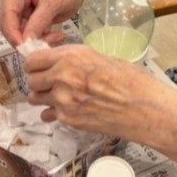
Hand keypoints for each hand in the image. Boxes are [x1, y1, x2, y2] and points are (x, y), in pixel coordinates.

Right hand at [0, 0, 87, 45]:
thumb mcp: (54, 4)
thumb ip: (38, 22)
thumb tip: (25, 41)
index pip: (7, 11)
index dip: (12, 31)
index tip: (22, 46)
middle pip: (8, 22)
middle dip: (23, 37)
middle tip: (39, 47)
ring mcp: (19, 4)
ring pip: (17, 30)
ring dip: (34, 38)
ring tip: (55, 38)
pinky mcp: (26, 14)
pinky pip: (28, 31)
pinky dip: (40, 37)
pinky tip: (56, 36)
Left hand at [24, 45, 169, 139]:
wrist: (145, 109)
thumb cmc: (133, 81)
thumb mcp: (103, 59)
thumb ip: (77, 61)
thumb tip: (62, 64)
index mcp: (72, 56)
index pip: (33, 59)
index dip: (37, 64)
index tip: (42, 67)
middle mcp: (62, 76)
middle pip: (31, 79)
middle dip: (39, 81)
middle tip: (50, 83)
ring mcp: (63, 100)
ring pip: (35, 98)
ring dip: (43, 97)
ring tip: (59, 96)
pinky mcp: (68, 119)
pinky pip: (48, 115)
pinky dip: (54, 113)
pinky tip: (68, 110)